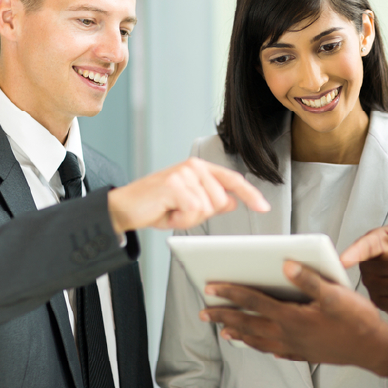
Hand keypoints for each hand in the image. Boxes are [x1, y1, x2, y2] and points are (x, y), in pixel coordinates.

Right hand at [107, 157, 269, 231]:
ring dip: (188, 218)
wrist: (124, 208)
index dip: (250, 194)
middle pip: (220, 201)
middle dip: (201, 215)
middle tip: (178, 212)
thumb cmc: (155, 206)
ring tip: (170, 211)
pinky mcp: (174, 184)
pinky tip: (166, 213)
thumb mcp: (188, 205)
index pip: (232, 180)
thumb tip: (233, 201)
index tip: (264, 207)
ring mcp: (184, 173)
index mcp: (200, 168)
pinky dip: (180, 220)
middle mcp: (194, 166)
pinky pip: (193, 211)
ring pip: (207, 208)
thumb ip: (211, 201)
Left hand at [201, 261, 387, 376]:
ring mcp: (294, 346)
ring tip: (224, 331)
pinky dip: (261, 346)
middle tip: (204, 312)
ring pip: (258, 340)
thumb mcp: (334, 294)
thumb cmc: (356, 320)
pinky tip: (260, 346)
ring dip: (238, 333)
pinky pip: (274, 350)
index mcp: (291, 316)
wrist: (373, 349)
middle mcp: (287, 334)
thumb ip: (308, 279)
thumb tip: (284, 264)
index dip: (230, 292)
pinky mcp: (304, 353)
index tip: (211, 286)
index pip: (253, 301)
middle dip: (224, 316)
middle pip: (248, 323)